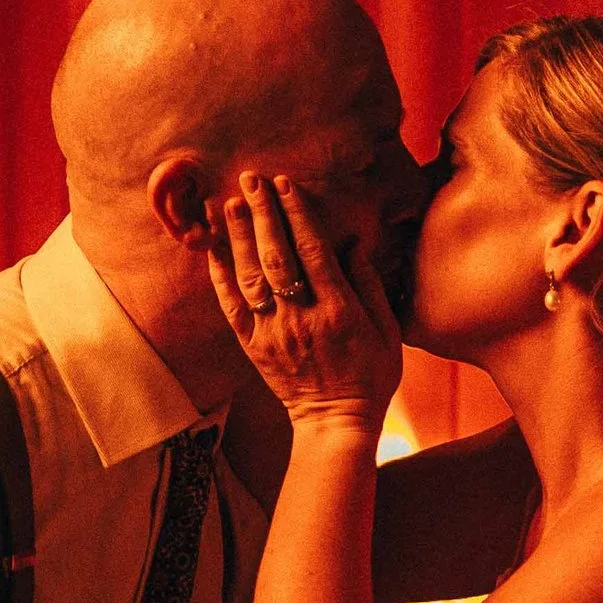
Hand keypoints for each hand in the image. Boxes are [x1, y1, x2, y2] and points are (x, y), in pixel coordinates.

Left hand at [206, 172, 402, 431]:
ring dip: (239, 236)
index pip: (313, 251)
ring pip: (250, 276)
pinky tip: (214, 245)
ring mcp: (272, 333)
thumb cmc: (371, 375)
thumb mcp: (388, 331)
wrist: (336, 423)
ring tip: (232, 202)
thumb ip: (370, 285)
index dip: (297, 214)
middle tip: (252, 179)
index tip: (285, 184)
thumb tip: (352, 243)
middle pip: (277, 256)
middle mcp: (301, 318)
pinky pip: (232, 304)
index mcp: (338, 311)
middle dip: (264, 214)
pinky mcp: (253, 345)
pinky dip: (221, 274)